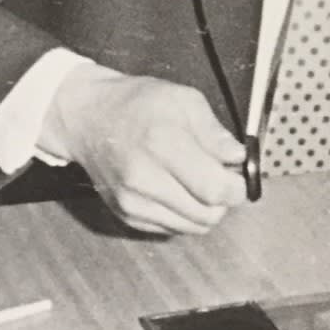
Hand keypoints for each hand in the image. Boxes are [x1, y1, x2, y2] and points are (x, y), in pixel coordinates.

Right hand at [39, 64, 247, 233]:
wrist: (89, 118)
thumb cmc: (137, 103)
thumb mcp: (184, 100)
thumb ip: (215, 132)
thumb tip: (239, 158)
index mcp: (163, 144)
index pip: (215, 189)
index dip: (237, 188)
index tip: (239, 176)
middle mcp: (144, 179)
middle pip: (207, 214)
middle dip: (224, 199)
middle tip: (221, 177)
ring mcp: (133, 201)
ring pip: (192, 227)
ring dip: (205, 209)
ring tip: (198, 181)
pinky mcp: (126, 215)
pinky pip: (173, 229)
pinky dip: (184, 213)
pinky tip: (177, 188)